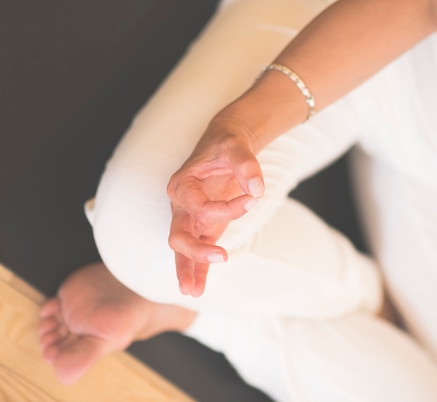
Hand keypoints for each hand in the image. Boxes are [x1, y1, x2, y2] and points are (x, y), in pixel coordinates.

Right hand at [167, 127, 263, 296]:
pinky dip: (198, 269)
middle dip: (196, 250)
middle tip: (221, 257)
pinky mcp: (202, 226)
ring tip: (192, 293)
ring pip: (183, 249)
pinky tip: (198, 289)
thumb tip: (258, 189)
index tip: (253, 199)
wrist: (225, 145)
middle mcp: (180, 204)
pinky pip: (197, 251)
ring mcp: (189, 218)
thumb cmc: (227, 145)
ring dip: (188, 270)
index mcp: (182, 184)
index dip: (228, 208)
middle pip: (179, 235)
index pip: (200, 207)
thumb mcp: (236, 147)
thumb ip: (246, 165)